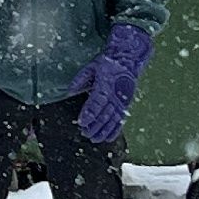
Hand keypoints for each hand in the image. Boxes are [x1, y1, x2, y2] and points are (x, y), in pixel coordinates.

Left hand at [69, 24, 154, 143]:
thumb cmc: (108, 63)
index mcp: (105, 85)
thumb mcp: (92, 67)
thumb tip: (70, 91)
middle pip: (104, 114)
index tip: (82, 122)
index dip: (89, 113)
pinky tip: (109, 138)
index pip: (96, 102)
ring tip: (95, 139)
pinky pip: (121, 119)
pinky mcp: (126, 104)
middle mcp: (115, 95)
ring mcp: (122, 101)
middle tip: (85, 133)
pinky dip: (115, 130)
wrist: (129, 59)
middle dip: (95, 125)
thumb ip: (80, 79)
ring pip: (112, 119)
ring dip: (103, 130)